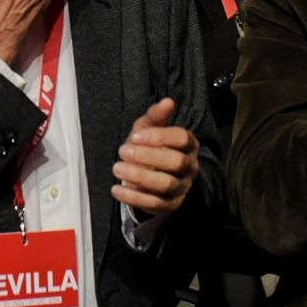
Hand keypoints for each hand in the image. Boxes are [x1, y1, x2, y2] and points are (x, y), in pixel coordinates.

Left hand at [112, 99, 199, 214]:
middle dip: (148, 156)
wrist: (149, 174)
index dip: (159, 137)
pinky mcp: (170, 205)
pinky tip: (116, 189)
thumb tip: (168, 101)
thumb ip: (156, 115)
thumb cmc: (149, 146)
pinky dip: (134, 198)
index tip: (135, 137)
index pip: (182, 138)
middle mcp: (190, 167)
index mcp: (189, 144)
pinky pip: (155, 204)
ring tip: (117, 168)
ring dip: (139, 176)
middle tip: (123, 151)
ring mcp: (182, 188)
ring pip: (166, 184)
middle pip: (176, 162)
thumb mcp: (149, 128)